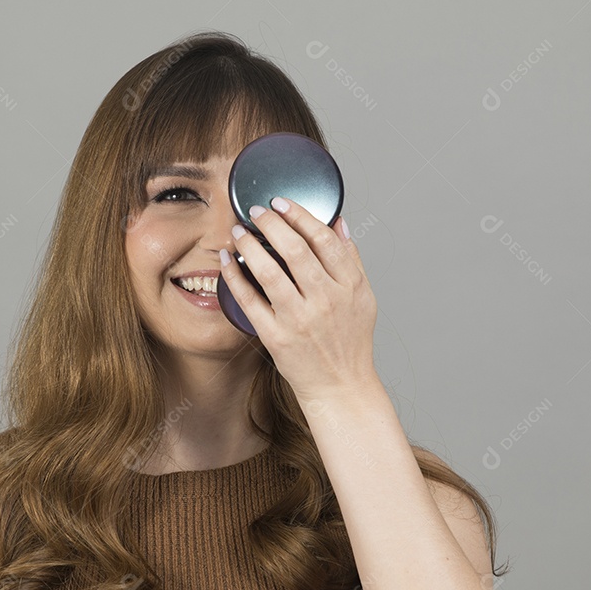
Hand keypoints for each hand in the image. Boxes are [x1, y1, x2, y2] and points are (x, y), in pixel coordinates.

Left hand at [220, 196, 378, 400]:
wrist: (341, 386)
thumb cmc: (350, 342)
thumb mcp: (363, 298)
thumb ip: (351, 259)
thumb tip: (338, 223)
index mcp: (349, 287)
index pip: (324, 240)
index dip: (300, 215)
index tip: (282, 203)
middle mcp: (326, 301)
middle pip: (296, 250)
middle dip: (271, 223)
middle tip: (256, 211)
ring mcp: (300, 320)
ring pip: (270, 271)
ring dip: (249, 245)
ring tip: (239, 231)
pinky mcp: (277, 337)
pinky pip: (250, 300)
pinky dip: (235, 277)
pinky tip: (227, 261)